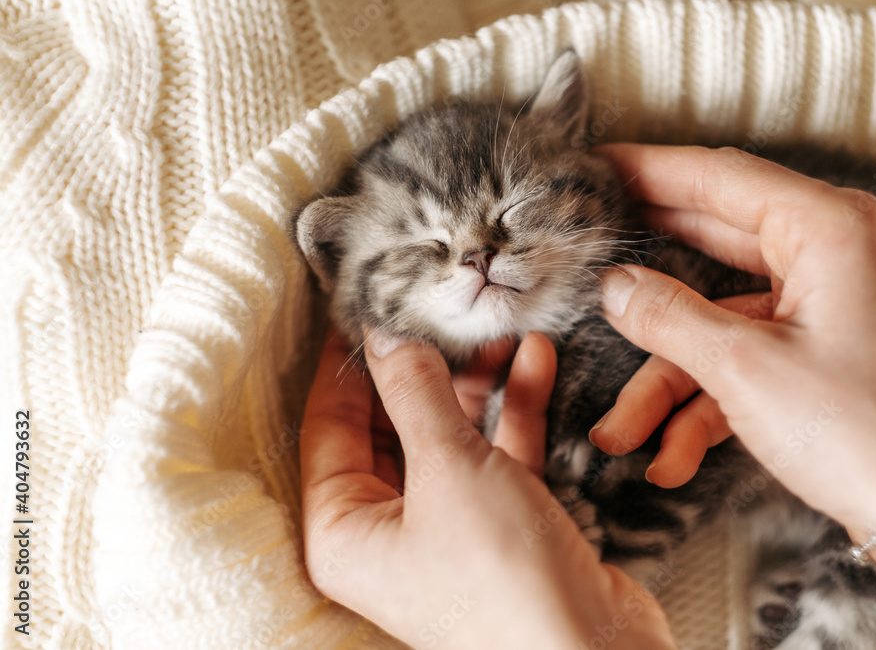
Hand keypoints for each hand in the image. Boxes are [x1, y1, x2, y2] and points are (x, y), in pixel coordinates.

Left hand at [300, 330, 674, 649]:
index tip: (364, 306)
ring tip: (500, 332)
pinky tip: (536, 361)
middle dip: (425, 368)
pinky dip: (515, 412)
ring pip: (451, 438)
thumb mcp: (447, 468)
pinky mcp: (501, 528)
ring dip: (478, 384)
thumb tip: (382, 335)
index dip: (348, 365)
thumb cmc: (501, 578)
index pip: (329, 427)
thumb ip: (414, 393)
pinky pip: (497, 456)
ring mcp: (447, 530)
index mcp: (344, 531)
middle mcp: (388, 534)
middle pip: (394, 427)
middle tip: (443, 312)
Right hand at [589, 143, 875, 539]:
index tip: (594, 168)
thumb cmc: (864, 431)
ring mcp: (821, 302)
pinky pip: (741, 357)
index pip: (718, 177)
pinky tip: (670, 457)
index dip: (647, 170)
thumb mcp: (744, 368)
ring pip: (715, 318)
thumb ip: (668, 316)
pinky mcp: (814, 348)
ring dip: (667, 379)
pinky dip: (703, 404)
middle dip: (645, 268)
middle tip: (584, 248)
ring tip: (620, 430)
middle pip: (711, 240)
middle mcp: (828, 252)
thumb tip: (613, 286)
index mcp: (825, 228)